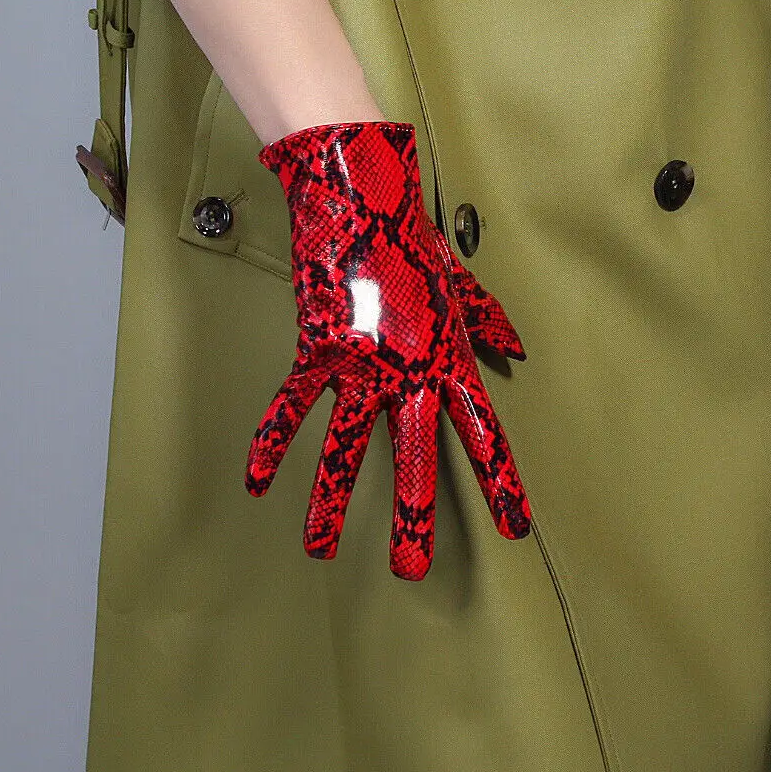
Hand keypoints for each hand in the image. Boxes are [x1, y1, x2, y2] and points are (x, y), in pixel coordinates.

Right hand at [245, 120, 530, 579]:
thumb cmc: (413, 240)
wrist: (361, 202)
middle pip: (413, 458)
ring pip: (344, 447)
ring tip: (320, 550)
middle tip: (411, 569)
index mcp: (448, 361)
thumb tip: (513, 350)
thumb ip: (487, 322)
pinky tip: (256, 482)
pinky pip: (291, 408)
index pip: (482, 432)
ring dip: (329, 502)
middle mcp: (407, 374)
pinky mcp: (317, 353)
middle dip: (413, 518)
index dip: (500, 481)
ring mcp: (360, 367)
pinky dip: (271, 443)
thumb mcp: (462, 285)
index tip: (514, 524)